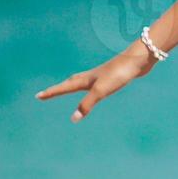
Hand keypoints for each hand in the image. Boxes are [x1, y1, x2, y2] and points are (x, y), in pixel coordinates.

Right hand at [35, 43, 156, 122]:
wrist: (139, 59)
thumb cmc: (119, 73)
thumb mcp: (101, 91)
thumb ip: (87, 104)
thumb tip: (73, 119)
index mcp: (86, 80)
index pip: (64, 87)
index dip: (51, 92)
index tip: (38, 96)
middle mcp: (92, 76)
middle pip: (71, 82)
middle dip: (59, 88)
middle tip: (49, 92)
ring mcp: (103, 75)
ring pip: (85, 80)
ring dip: (74, 84)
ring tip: (70, 85)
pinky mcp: (114, 75)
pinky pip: (98, 81)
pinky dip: (92, 84)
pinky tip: (98, 84)